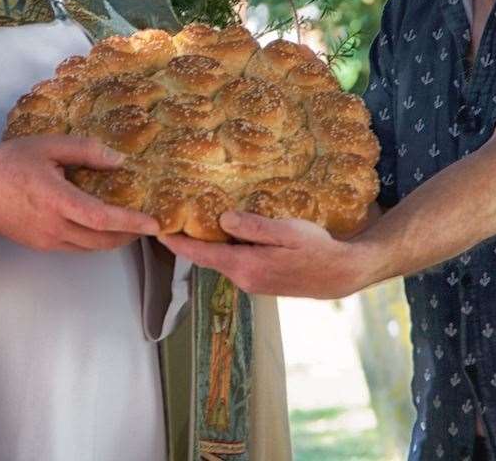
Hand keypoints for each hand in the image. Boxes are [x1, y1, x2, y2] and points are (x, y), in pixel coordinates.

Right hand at [0, 135, 159, 251]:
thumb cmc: (7, 163)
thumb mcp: (47, 146)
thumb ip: (84, 151)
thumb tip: (118, 160)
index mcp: (57, 202)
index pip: (103, 219)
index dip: (131, 222)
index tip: (153, 223)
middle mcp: (54, 227)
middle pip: (103, 241)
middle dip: (129, 234)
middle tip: (147, 222)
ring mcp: (47, 240)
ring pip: (91, 248)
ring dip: (113, 239)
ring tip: (129, 223)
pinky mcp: (40, 245)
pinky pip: (76, 246)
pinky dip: (94, 239)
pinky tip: (98, 223)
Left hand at [158, 207, 382, 298]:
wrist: (340, 274)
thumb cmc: (318, 249)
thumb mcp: (289, 232)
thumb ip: (255, 227)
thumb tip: (222, 220)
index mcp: (246, 266)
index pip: (200, 255)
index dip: (175, 242)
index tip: (155, 228)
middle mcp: (243, 278)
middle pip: (205, 257)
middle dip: (186, 240)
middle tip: (169, 215)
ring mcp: (250, 281)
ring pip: (219, 259)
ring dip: (204, 243)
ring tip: (190, 218)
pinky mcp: (259, 279)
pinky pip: (232, 260)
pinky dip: (222, 247)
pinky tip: (223, 230)